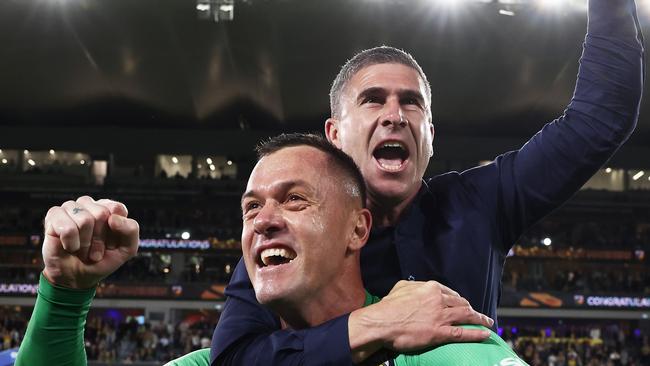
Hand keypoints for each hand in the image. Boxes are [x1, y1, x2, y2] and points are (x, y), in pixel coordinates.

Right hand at [42, 196, 138, 288]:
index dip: (115, 232)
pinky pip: (67, 228)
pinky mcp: (54, 216)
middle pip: (101, 214)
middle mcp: (90, 204)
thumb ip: (131, 231)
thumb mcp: (126, 250)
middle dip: (99, 240)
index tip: (111, 244)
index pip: (117, 209)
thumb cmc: (102, 261)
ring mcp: (71, 208)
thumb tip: (113, 218)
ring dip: (85, 244)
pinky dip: (71, 243)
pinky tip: (69, 247)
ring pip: (84, 220)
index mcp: (109, 208)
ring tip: (81, 250)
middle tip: (94, 251)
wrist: (76, 278)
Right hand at [349, 280, 492, 362]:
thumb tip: (417, 286)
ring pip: (466, 316)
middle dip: (471, 309)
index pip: (450, 293)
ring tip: (488, 322)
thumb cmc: (389, 306)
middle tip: (476, 314)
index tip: (462, 303)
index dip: (458, 299)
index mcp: (431, 288)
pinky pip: (462, 333)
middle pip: (461, 304)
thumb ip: (414, 286)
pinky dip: (476, 334)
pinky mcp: (439, 332)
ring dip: (480, 319)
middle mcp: (439, 300)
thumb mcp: (401, 287)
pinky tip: (485, 334)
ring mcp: (441, 316)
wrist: (382, 322)